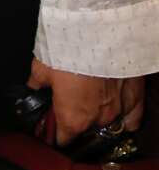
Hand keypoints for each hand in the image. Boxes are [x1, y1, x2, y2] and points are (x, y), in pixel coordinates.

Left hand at [27, 57, 145, 145]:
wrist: (95, 29)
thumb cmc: (66, 49)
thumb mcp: (41, 66)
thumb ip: (38, 82)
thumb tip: (34, 87)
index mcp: (73, 118)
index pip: (63, 139)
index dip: (55, 134)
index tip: (52, 127)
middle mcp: (98, 120)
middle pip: (86, 131)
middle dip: (77, 121)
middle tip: (70, 103)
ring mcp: (120, 110)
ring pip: (109, 123)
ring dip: (100, 116)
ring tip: (92, 102)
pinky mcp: (136, 97)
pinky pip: (133, 117)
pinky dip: (126, 117)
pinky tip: (118, 111)